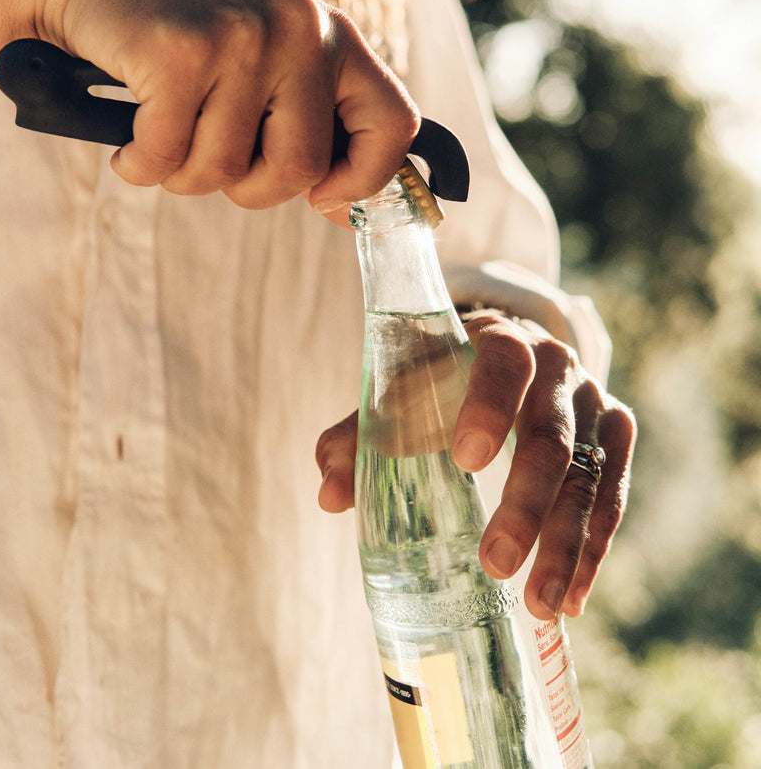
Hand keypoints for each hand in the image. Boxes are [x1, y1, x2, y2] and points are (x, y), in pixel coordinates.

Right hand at [0, 0, 419, 210]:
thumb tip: (346, 206)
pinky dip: (138, 166)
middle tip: (214, 158)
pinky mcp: (178, 52)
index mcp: (330, 34)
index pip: (396, 123)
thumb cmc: (180, 33)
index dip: (367, 180)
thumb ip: (309, 115)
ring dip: (184, 174)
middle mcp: (298, 30)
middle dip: (250, 189)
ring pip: (226, 171)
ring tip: (163, 130)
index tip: (323, 197)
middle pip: (299, 169)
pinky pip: (166, 160)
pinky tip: (128, 137)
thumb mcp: (265, 56)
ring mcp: (240, 38)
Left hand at [315, 309, 635, 620]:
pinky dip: (593, 548)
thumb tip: (329, 494)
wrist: (513, 349)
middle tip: (496, 563)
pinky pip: (612, 495)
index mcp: (499, 338)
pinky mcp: (615, 434)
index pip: (503, 363)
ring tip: (538, 604)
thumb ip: (361, 432)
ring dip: (566, 544)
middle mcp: (558, 365)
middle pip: (551, 436)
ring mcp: (592, 401)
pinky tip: (572, 598)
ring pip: (589, 476)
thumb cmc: (444, 374)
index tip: (464, 459)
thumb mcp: (403, 386)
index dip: (488, 406)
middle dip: (526, 502)